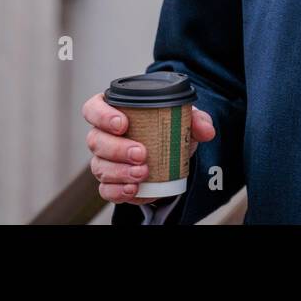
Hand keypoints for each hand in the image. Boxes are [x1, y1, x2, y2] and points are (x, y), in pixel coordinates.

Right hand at [82, 91, 215, 204]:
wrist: (172, 155)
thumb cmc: (169, 128)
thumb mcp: (183, 119)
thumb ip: (196, 120)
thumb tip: (206, 130)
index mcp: (113, 111)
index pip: (94, 109)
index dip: (102, 115)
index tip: (122, 124)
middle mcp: (103, 135)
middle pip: (96, 140)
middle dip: (117, 149)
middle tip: (141, 153)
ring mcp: (103, 160)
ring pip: (99, 166)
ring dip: (120, 172)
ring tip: (143, 173)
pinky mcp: (111, 183)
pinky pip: (105, 189)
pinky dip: (118, 191)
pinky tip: (134, 189)